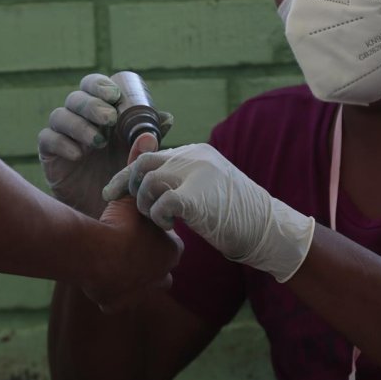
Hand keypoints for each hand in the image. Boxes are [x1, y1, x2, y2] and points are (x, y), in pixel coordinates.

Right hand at [38, 74, 172, 217]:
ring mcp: (62, 135)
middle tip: (110, 119)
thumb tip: (167, 118)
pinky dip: (62, 143)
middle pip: (76, 98)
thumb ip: (150, 138)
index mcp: (101, 112)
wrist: (105, 212)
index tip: (115, 96)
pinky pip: (47, 139)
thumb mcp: (139, 157)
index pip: (93, 86)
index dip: (100, 85)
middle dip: (92, 105)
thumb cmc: (124, 178)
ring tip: (98, 142)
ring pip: (60, 116)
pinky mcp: (49, 154)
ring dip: (79, 125)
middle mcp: (80, 119)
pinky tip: (78, 155)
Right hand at [81, 197, 183, 311]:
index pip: (172, 242)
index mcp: (172, 251)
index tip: (141, 227)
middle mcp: (162, 276)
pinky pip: (114, 298)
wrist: (97, 253)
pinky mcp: (116, 305)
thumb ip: (138, 191)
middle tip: (129, 246)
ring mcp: (140, 294)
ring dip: (132, 278)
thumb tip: (138, 167)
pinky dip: (107, 290)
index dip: (156, 234)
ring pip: (142, 288)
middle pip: (161, 269)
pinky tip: (96, 276)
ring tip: (114, 263)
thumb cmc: (120, 224)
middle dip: (149, 260)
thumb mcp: (132, 200)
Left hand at [102, 144, 314, 282]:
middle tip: (118, 202)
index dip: (127, 173)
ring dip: (144, 204)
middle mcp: (194, 157)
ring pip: (148, 181)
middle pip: (143, 162)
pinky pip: (160, 202)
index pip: (150, 154)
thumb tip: (151, 184)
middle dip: (125, 183)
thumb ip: (182, 179)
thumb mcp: (207, 188)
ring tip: (158, 219)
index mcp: (196, 152)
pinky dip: (158, 216)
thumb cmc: (236, 214)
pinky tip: (170, 225)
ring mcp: (197, 174)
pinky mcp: (197, 197)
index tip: (113, 191)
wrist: (267, 228)